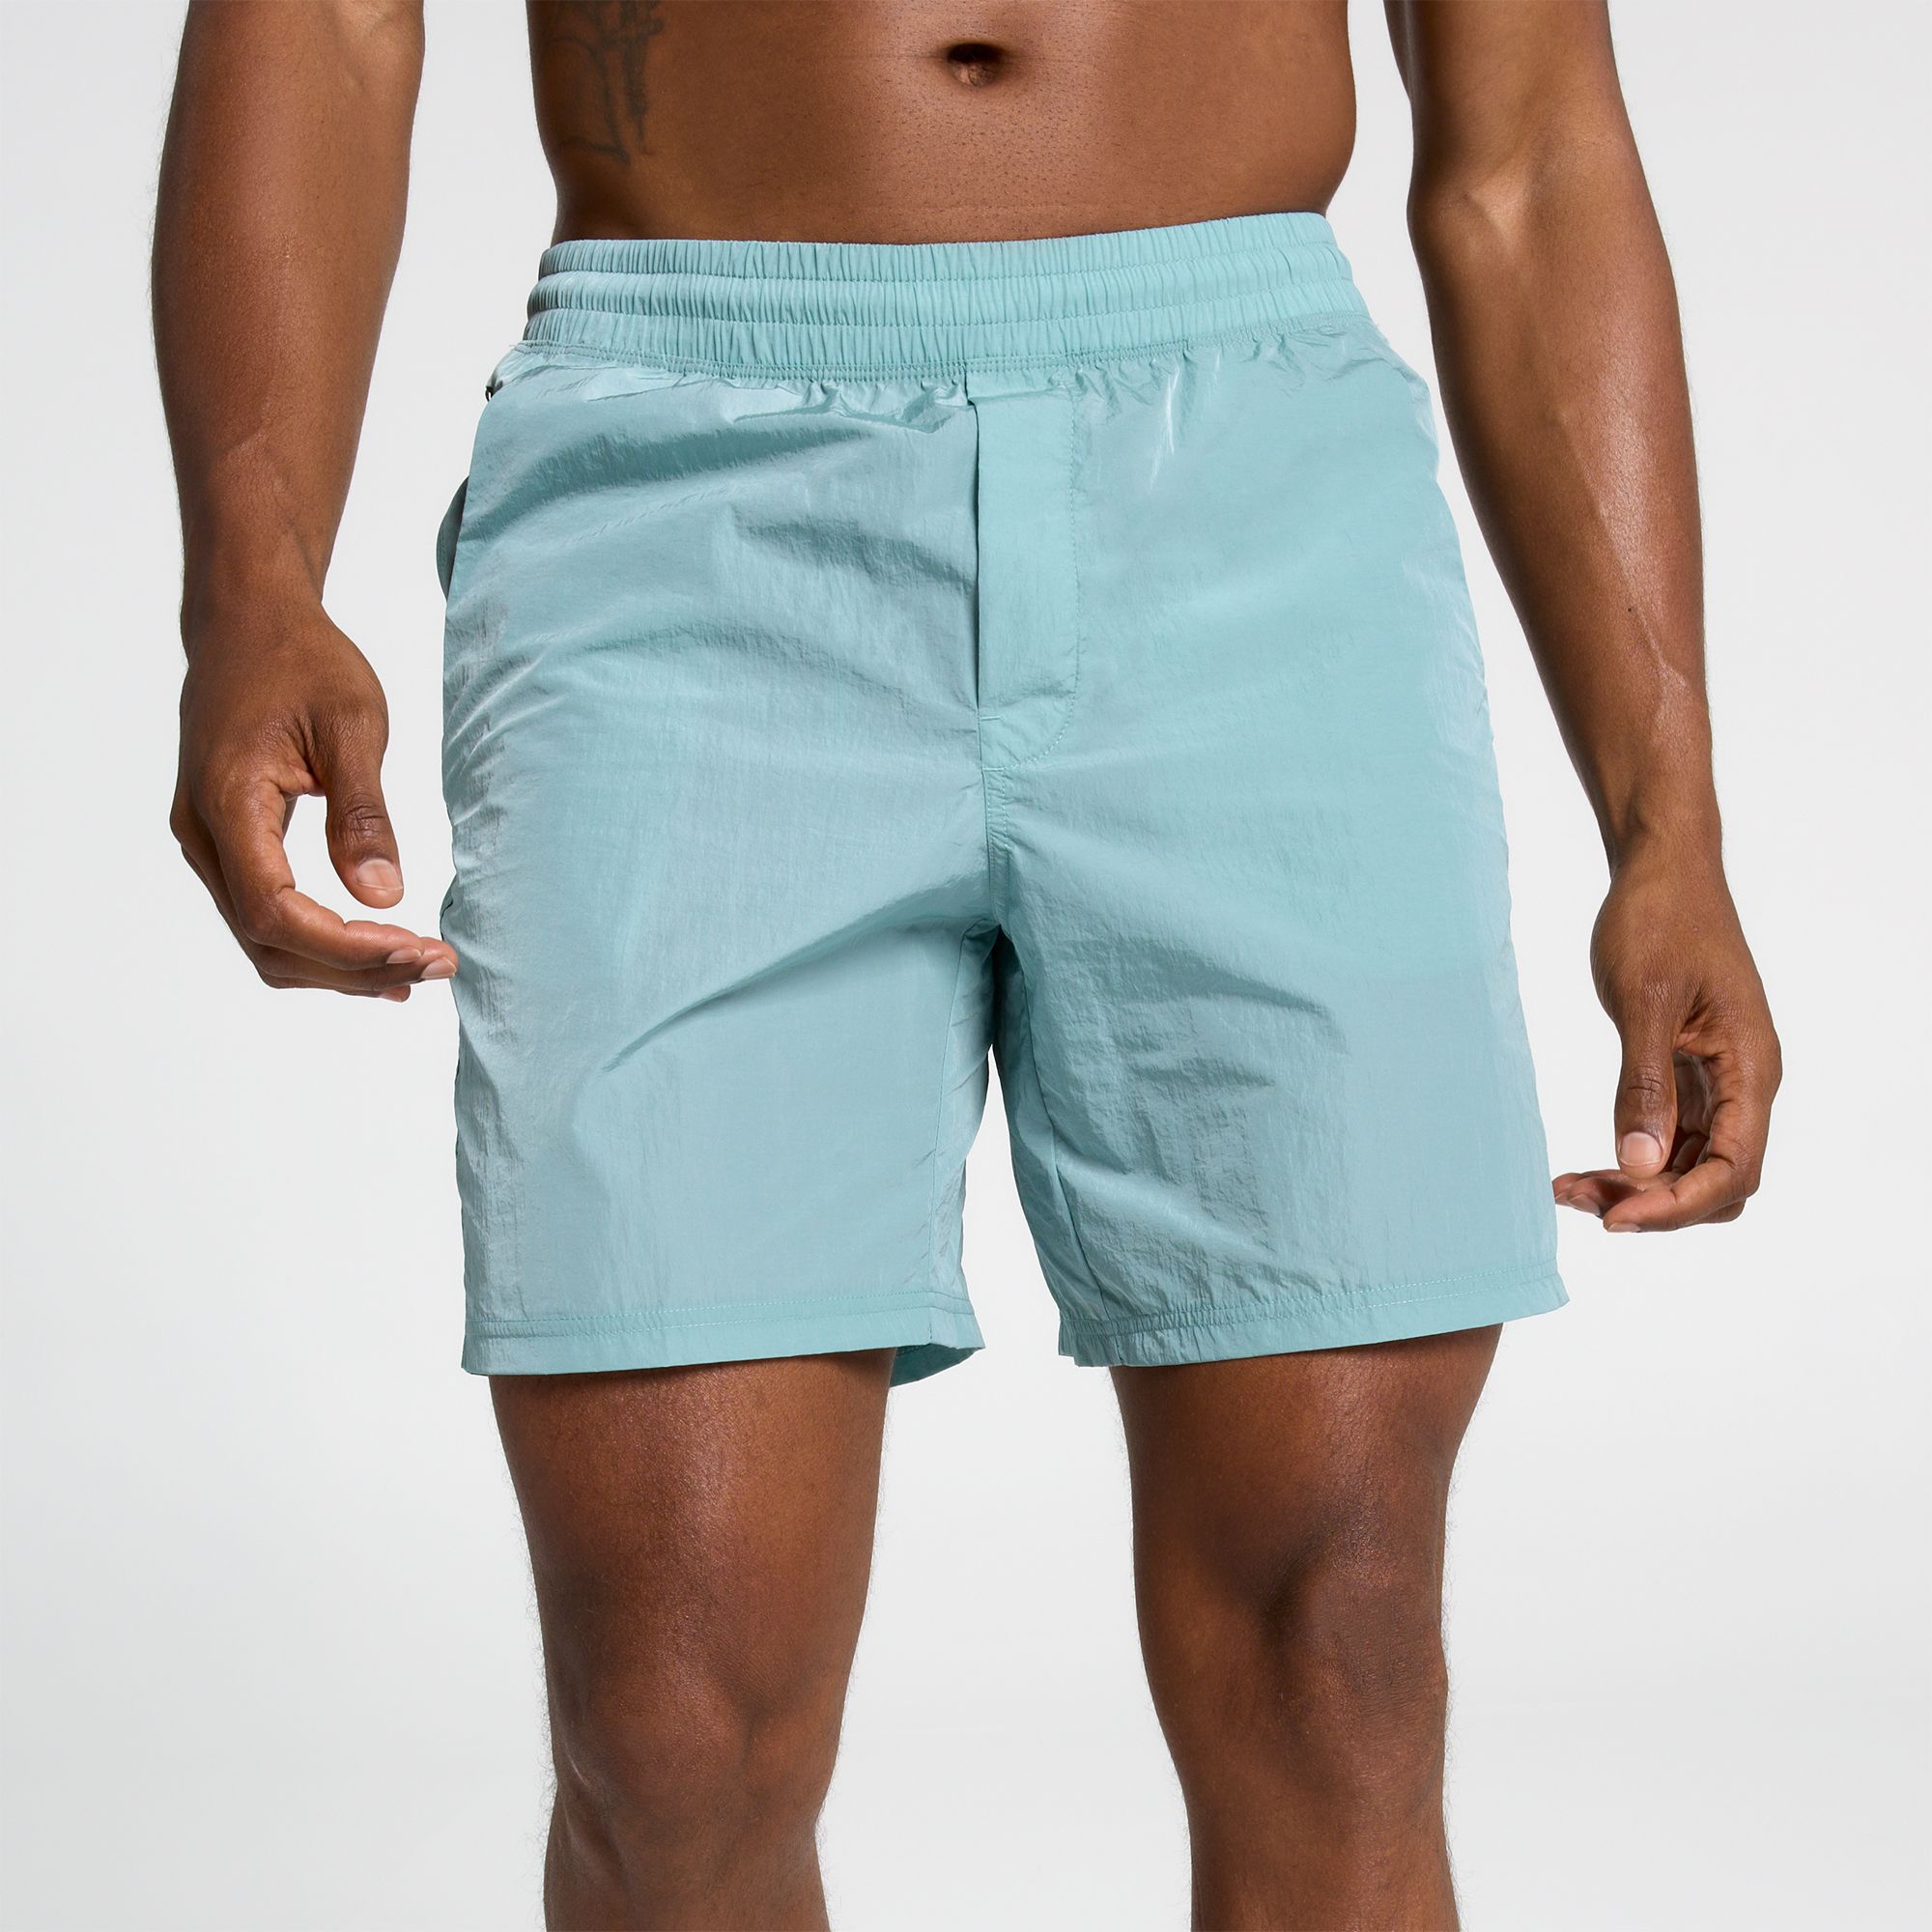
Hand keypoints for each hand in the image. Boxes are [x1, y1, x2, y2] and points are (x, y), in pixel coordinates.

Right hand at [171, 602, 456, 1000]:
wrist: (248, 620)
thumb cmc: (300, 660)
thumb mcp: (351, 725)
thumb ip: (363, 814)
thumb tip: (384, 896)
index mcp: (228, 802)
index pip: (275, 912)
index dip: (346, 948)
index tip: (416, 948)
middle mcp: (203, 834)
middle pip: (268, 941)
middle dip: (353, 969)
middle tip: (434, 967)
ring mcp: (208, 842)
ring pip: (263, 939)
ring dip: (338, 967)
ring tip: (414, 972)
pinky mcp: (226, 842)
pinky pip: (264, 913)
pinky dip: (319, 944)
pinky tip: (376, 952)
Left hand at [1555, 849, 1778, 1230]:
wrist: (1662, 869)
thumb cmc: (1660, 920)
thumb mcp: (1644, 1000)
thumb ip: (1644, 1083)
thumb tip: (1640, 1163)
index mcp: (1751, 1067)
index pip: (1733, 1168)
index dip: (1678, 1205)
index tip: (1616, 1217)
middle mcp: (1745, 1083)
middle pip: (1717, 1181)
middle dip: (1655, 1204)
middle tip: (1579, 1198)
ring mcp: (1720, 1081)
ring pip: (1691, 1165)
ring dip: (1638, 1186)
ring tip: (1570, 1188)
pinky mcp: (1691, 1073)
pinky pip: (1672, 1136)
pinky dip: (1634, 1157)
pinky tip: (1588, 1164)